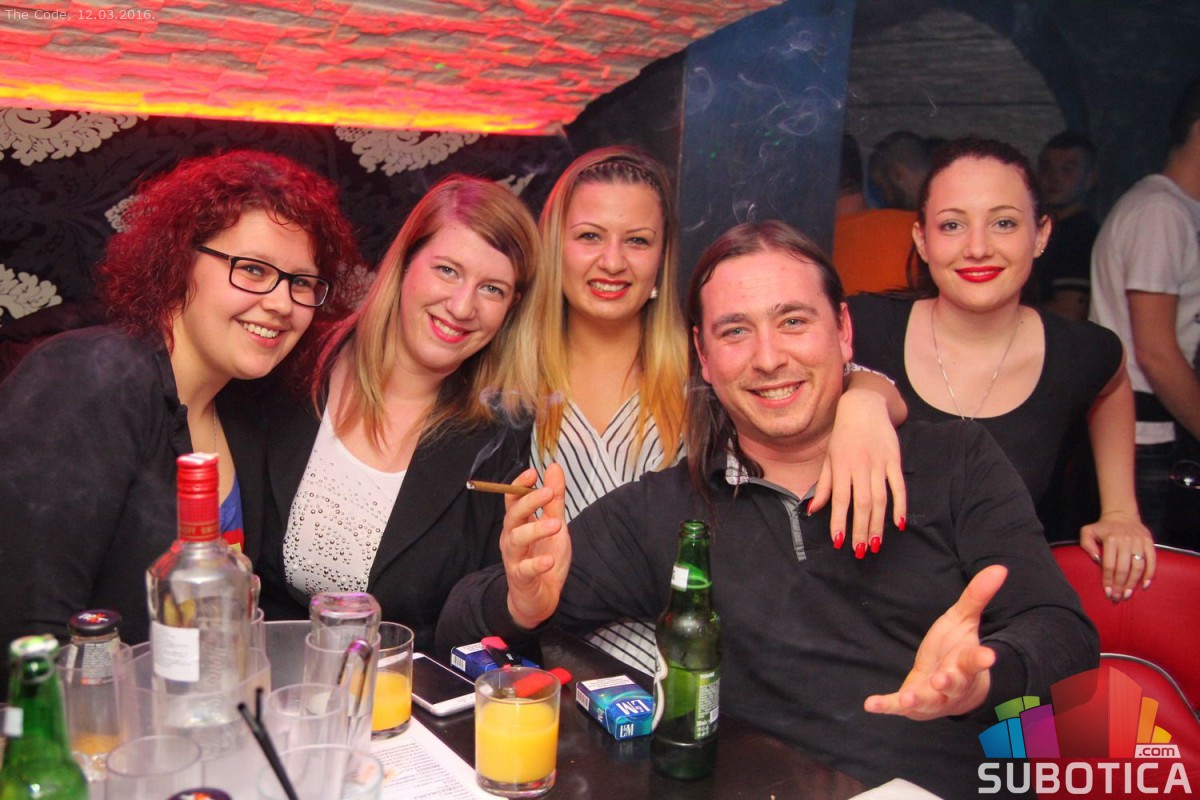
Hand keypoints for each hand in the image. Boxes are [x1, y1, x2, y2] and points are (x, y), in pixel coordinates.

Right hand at [500, 464, 570, 629]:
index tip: (533, 473)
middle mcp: (512, 537)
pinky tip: (548, 561)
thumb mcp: (554, 524)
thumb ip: (554, 499)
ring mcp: (514, 558)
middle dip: (529, 501)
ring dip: (536, 530)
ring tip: (556, 525)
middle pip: (513, 515)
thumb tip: (554, 467)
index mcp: (519, 523)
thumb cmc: (544, 556)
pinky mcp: (521, 578)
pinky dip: (536, 564)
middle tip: (548, 492)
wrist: (540, 597)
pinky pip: (525, 570)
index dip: (519, 485)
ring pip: (517, 539)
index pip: (512, 499)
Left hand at [809, 387, 906, 557]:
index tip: (839, 542)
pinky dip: (900, 505)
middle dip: (860, 530)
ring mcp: (879, 463)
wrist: (864, 406)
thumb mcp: (829, 458)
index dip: (839, 521)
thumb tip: (812, 511)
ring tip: (876, 544)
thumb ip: (823, 486)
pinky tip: (899, 524)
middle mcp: (860, 466)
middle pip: (861, 504)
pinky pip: (899, 487)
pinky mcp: (895, 460)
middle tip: (860, 551)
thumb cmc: (842, 435)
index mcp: (841, 467)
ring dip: (878, 524)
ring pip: (880, 499)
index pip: (839, 500)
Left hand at [863, 565, 1005, 719]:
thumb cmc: (957, 649)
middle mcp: (953, 684)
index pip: (975, 660)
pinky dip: (886, 706)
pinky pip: (898, 707)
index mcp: (966, 663)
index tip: (989, 656)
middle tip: (943, 679)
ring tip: (907, 697)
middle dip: (949, 682)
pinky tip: (870, 704)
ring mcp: (933, 698)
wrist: (951, 689)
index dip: (981, 659)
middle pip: (954, 684)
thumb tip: (1000, 568)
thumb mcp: (964, 620)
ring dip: (918, 699)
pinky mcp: (913, 705)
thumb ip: (978, 596)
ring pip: (929, 701)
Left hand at [1079, 513, 1155, 600]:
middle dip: (1120, 586)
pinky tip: (1144, 586)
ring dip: (1133, 583)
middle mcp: (1126, 541)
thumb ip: (1086, 544)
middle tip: (1117, 598)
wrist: (1122, 515)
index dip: (1108, 580)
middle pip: (1124, 569)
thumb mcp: (1088, 531)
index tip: (1107, 592)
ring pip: (1138, 567)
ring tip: (1128, 594)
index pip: (1109, 565)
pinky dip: (1149, 574)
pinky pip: (1152, 561)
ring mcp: (1139, 542)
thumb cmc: (1103, 527)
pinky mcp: (1149, 542)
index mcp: (1111, 539)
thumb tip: (1095, 559)